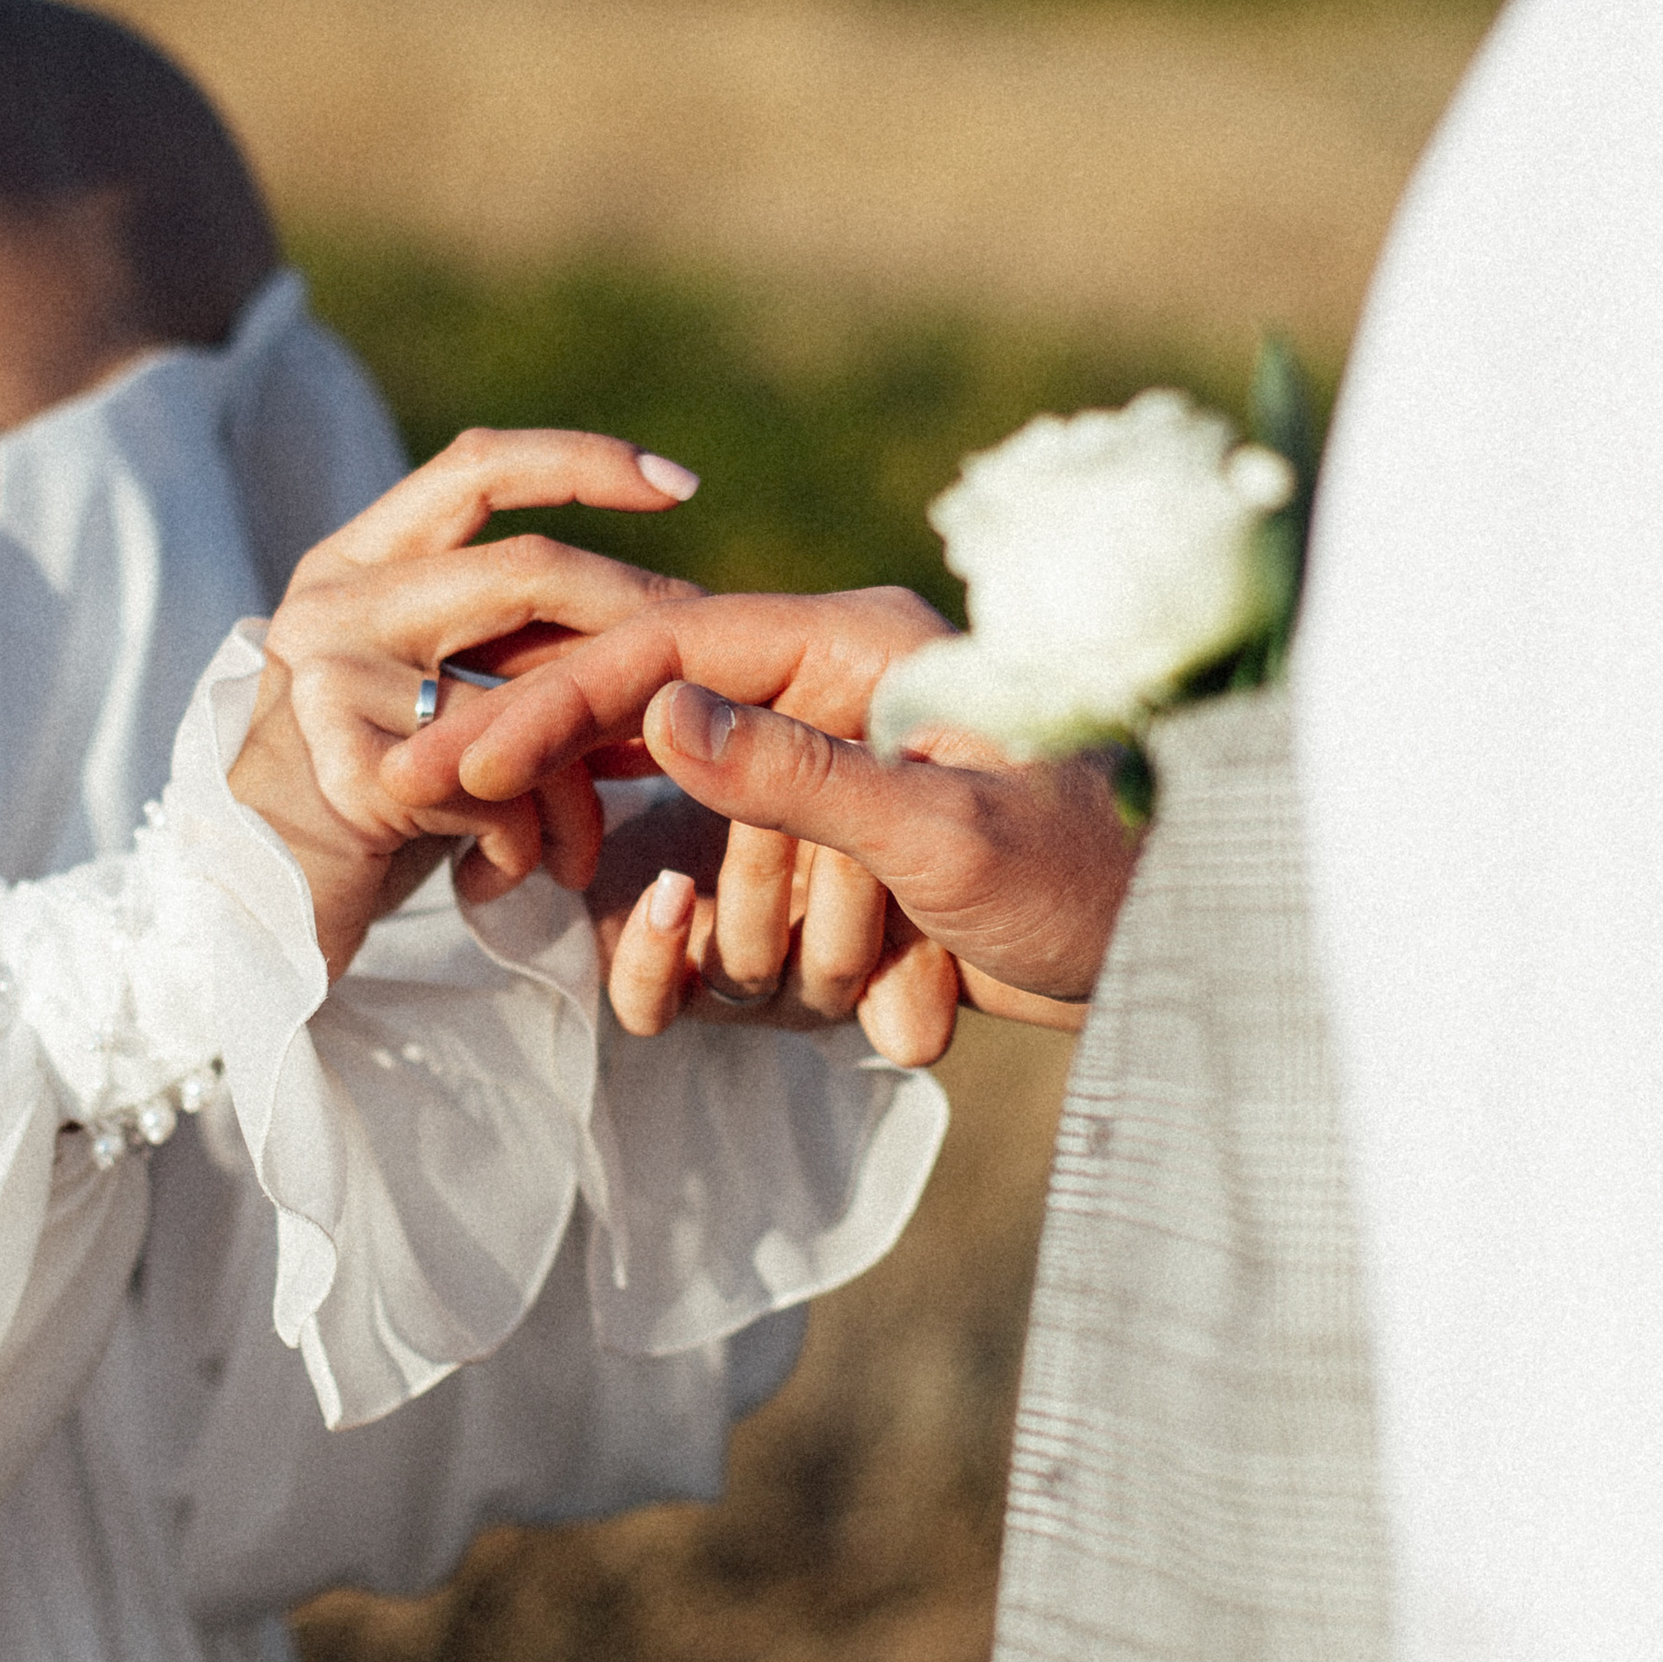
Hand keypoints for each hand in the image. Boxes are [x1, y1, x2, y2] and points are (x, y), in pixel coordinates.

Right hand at [229, 428, 700, 975]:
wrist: (250, 912)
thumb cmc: (363, 803)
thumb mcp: (422, 693)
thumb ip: (501, 642)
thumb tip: (661, 615)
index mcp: (355, 561)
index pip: (477, 467)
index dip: (584, 462)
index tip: (685, 488)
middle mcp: (335, 600)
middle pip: (528, 569)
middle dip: (638, 618)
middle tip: (701, 678)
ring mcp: (333, 679)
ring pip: (525, 698)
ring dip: (582, 783)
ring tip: (590, 846)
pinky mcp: (349, 772)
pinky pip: (497, 792)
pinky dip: (531, 842)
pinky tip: (517, 875)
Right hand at [407, 589, 1138, 1036]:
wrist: (1202, 961)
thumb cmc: (1106, 872)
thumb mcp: (949, 830)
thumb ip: (795, 773)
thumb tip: (656, 710)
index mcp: (849, 651)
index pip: (657, 653)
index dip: (550, 707)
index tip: (460, 764)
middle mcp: (829, 716)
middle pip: (669, 796)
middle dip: (735, 895)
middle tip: (825, 933)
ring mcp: (831, 811)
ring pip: (713, 897)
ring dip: (802, 959)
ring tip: (917, 967)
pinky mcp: (841, 890)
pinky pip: (760, 960)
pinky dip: (830, 999)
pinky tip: (915, 1010)